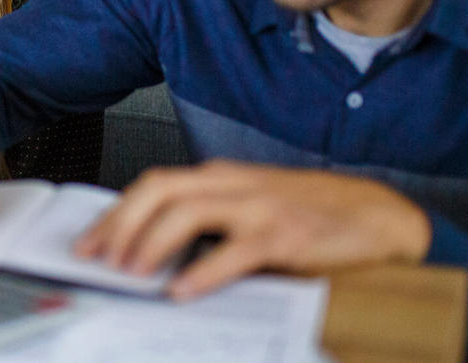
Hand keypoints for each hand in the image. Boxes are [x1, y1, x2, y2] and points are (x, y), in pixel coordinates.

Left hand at [74, 160, 431, 298]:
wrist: (378, 216)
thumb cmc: (311, 216)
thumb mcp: (251, 211)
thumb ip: (209, 223)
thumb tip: (152, 253)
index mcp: (221, 178)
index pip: (154, 185)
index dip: (116, 212)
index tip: (89, 241)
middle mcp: (234, 185)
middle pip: (160, 190)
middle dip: (121, 223)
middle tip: (98, 258)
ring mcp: (259, 206)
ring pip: (188, 212)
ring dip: (151, 242)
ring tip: (130, 272)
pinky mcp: (285, 234)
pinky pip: (234, 251)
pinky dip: (204, 270)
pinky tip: (183, 289)